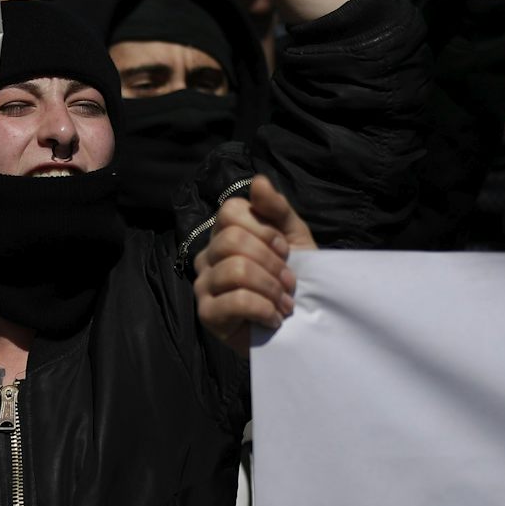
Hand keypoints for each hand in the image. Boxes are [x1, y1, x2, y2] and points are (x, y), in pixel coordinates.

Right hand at [193, 175, 316, 354]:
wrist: (302, 324)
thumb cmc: (296, 279)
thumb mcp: (295, 239)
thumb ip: (277, 210)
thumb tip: (258, 181)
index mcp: (225, 234)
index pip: (230, 211)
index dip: (264, 228)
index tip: (284, 250)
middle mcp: (207, 256)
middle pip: (232, 240)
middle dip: (272, 262)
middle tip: (289, 282)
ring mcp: (203, 285)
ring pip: (235, 270)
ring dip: (271, 288)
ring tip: (285, 304)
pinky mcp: (207, 314)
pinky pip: (235, 301)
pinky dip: (263, 309)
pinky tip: (273, 319)